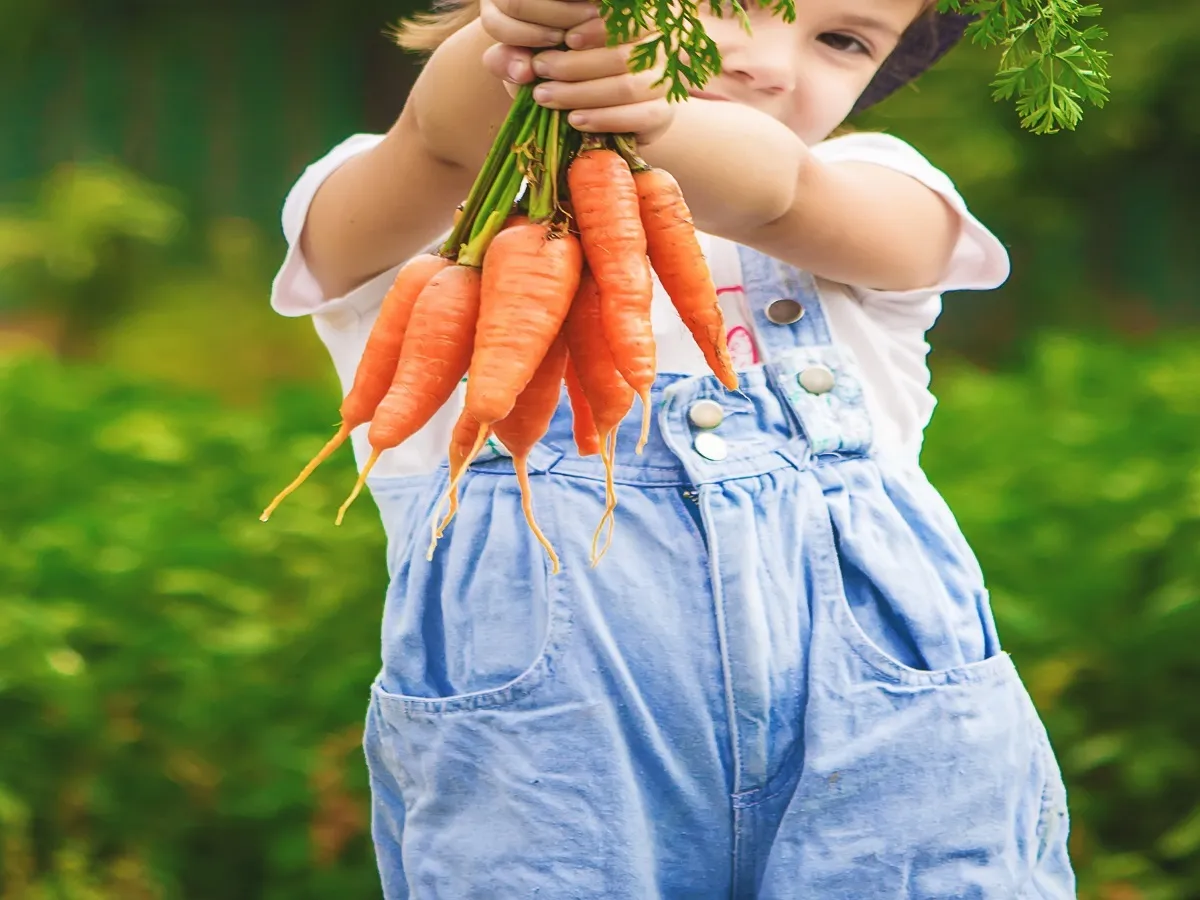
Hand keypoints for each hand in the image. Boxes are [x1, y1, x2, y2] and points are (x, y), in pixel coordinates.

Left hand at [479, 0, 673, 143]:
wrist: (594, 109)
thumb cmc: (563, 69)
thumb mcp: (538, 52)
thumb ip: (516, 51)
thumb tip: (504, 62)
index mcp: (638, 19)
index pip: (627, 18)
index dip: (596, 27)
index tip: (564, 38)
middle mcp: (659, 44)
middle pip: (622, 54)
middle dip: (575, 65)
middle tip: (541, 71)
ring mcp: (665, 80)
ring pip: (628, 85)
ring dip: (582, 93)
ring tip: (546, 98)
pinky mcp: (665, 113)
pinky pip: (642, 115)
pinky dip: (604, 119)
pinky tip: (575, 121)